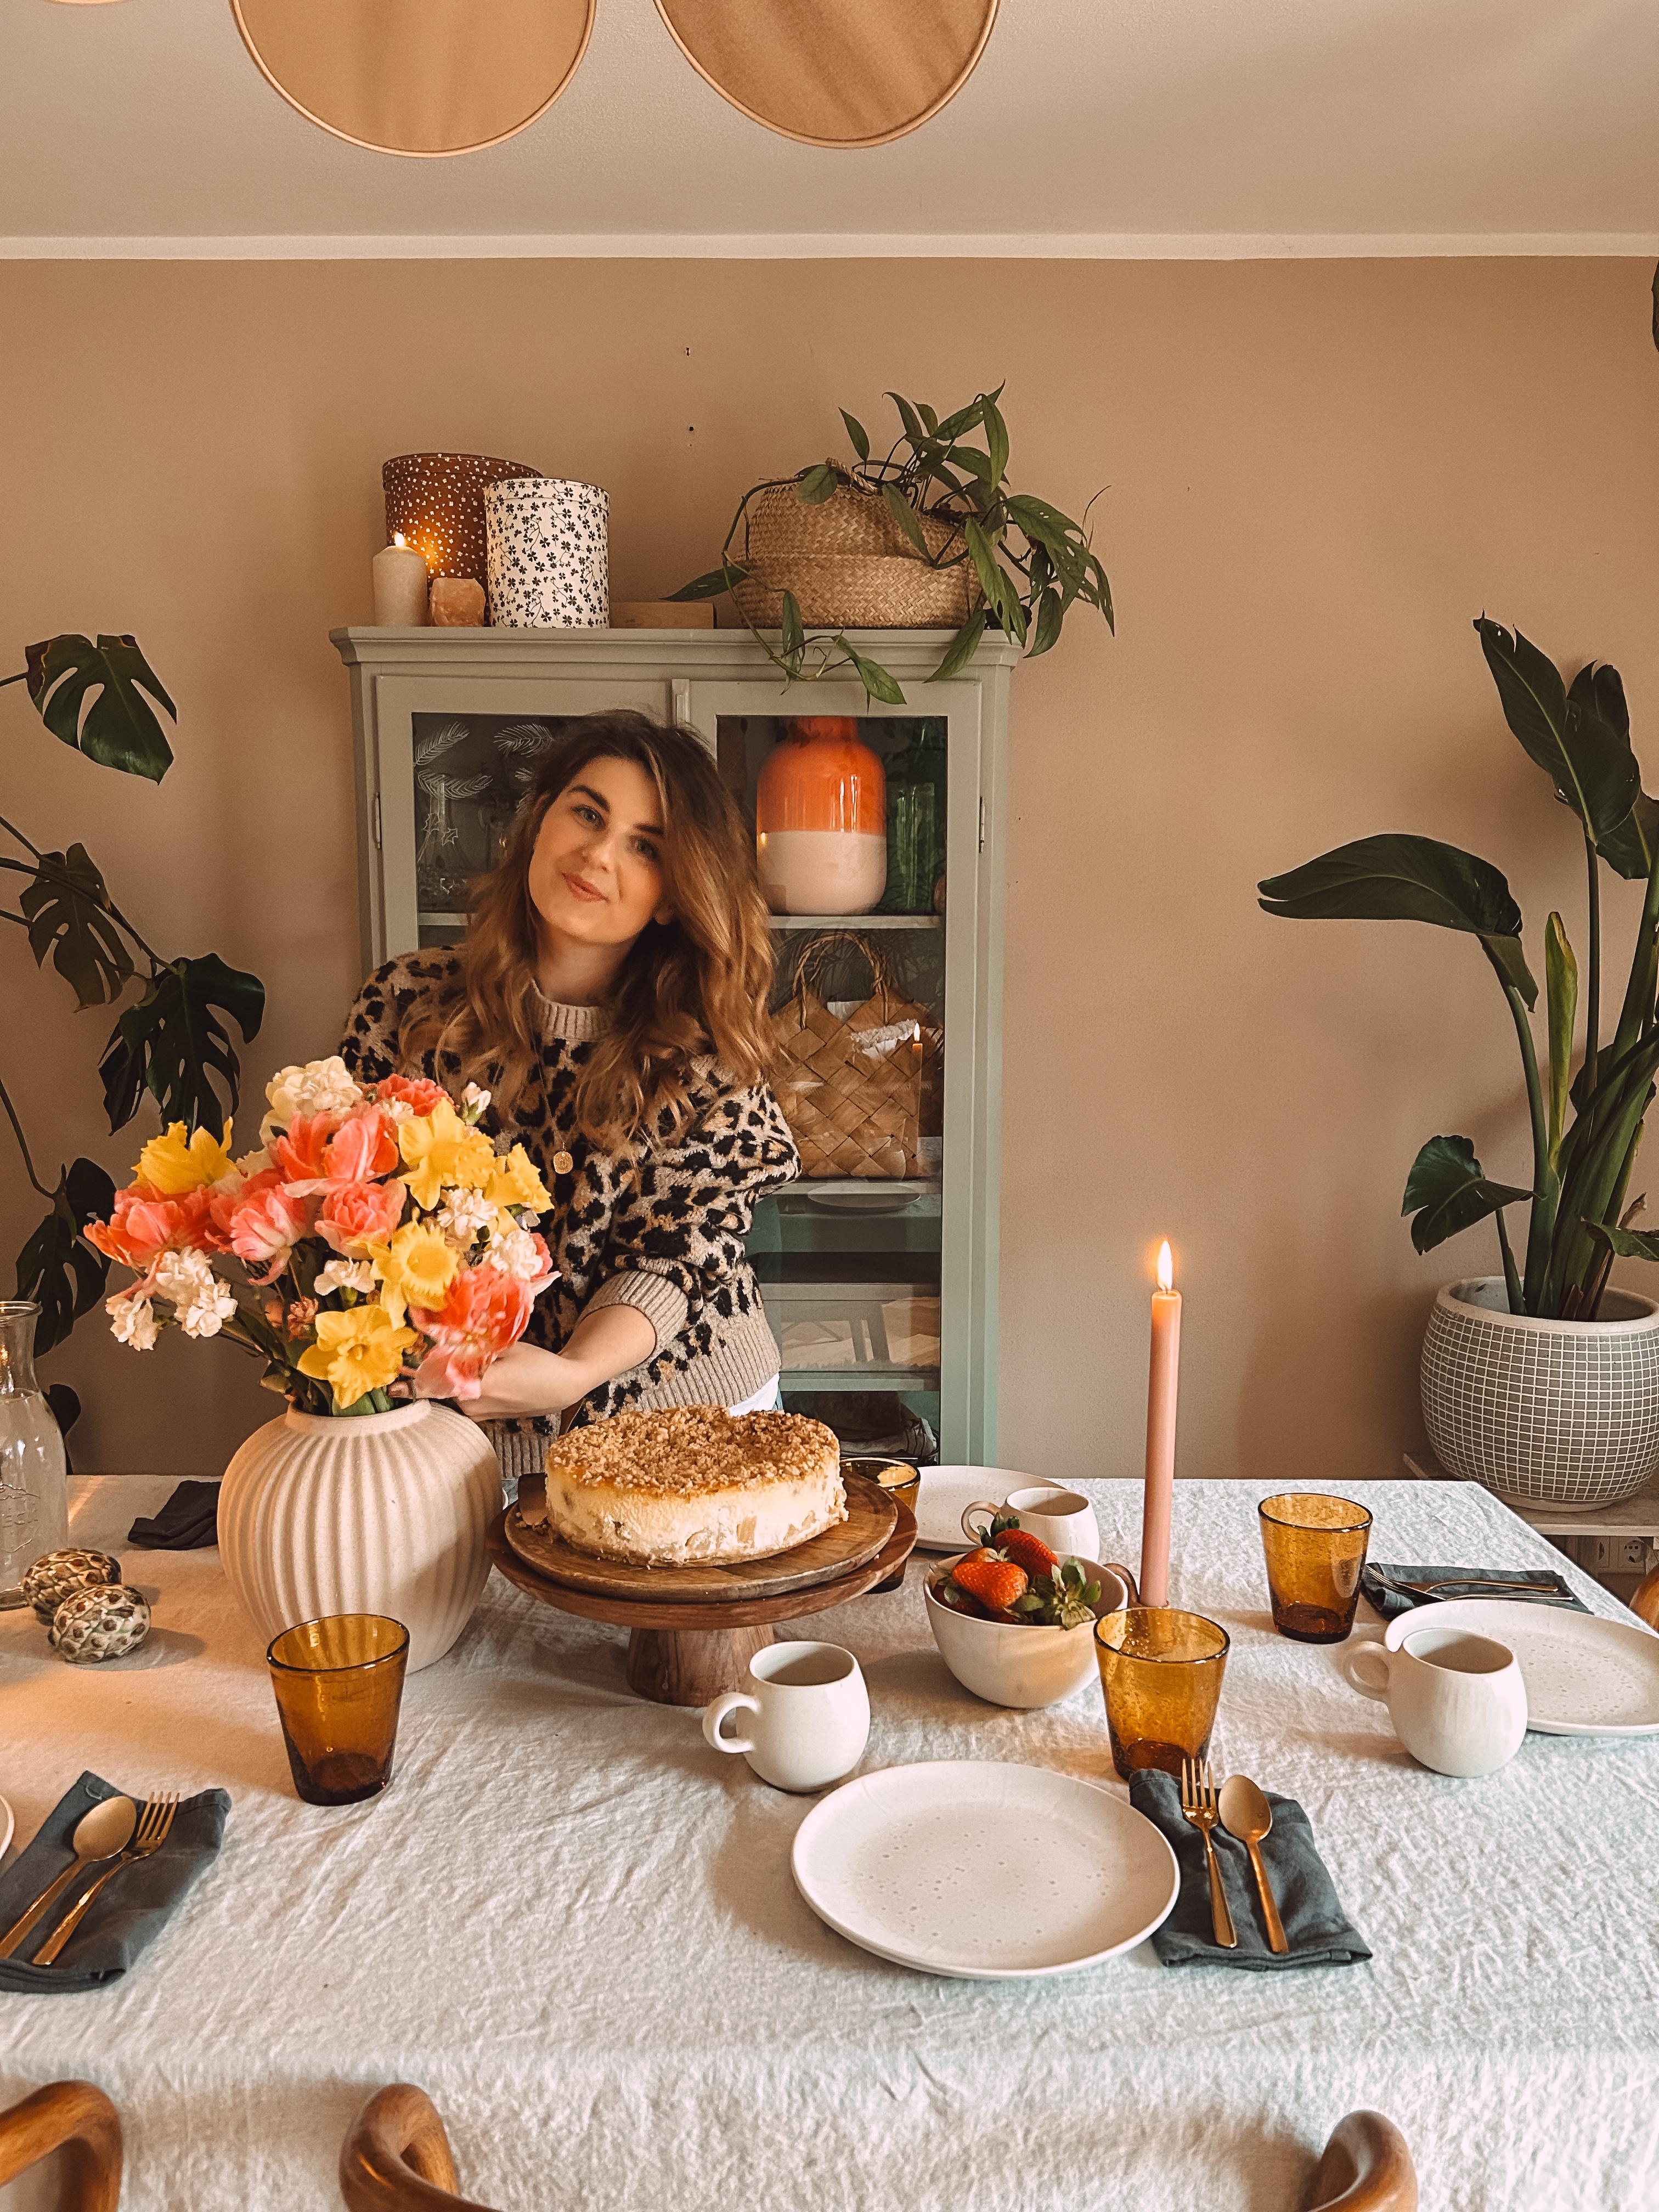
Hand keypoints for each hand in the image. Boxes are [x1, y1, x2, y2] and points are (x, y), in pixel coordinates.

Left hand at [416, 1341, 589, 1421]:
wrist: (562, 1387)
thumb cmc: (538, 1364)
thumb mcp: (506, 1346)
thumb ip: (474, 1342)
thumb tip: (443, 1333)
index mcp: (478, 1385)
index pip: (436, 1381)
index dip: (412, 1377)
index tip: (393, 1375)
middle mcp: (472, 1405)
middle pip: (437, 1387)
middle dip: (422, 1375)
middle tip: (402, 1366)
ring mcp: (475, 1414)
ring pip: (446, 1394)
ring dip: (437, 1381)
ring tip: (424, 1368)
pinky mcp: (480, 1416)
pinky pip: (457, 1399)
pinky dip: (452, 1388)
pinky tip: (453, 1375)